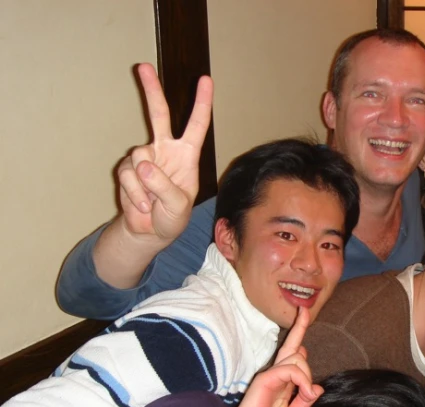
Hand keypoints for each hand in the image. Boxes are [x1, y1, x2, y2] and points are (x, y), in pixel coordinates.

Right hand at [118, 63, 212, 244]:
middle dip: (151, 90)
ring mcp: (145, 157)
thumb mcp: (178, 206)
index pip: (197, 125)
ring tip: (152, 203)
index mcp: (187, 155)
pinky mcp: (128, 169)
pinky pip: (128, 175)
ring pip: (139, 157)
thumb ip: (164, 186)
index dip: (202, 103)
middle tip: (143, 66)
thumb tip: (144, 165)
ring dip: (145, 186)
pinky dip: (134, 194)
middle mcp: (165, 150)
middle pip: (158, 115)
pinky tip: (142, 205)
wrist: (148, 232)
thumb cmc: (172, 217)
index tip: (206, 80)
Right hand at [199, 308, 322, 406]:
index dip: (300, 339)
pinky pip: (290, 370)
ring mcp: (270, 375)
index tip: (303, 319)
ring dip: (307, 375)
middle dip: (299, 326)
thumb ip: (304, 400)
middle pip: (291, 345)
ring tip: (306, 394)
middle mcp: (276, 374)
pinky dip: (302, 380)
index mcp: (282, 382)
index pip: (293, 354)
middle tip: (303, 309)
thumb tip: (317, 386)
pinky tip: (304, 392)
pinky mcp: (265, 379)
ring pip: (297, 358)